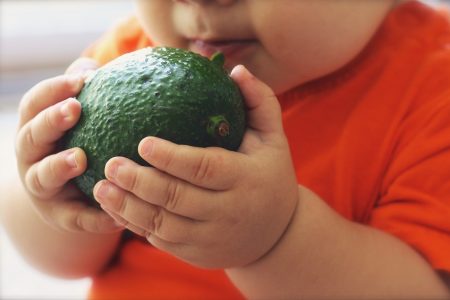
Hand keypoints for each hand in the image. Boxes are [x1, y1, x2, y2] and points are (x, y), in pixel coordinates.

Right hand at [15, 58, 123, 232]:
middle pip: (31, 137)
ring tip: (80, 158)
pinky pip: (75, 217)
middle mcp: (31, 158)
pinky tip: (118, 213)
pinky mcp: (60, 216)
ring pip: (42, 177)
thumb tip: (99, 68)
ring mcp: (42, 189)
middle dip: (50, 121)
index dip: (52, 90)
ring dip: (57, 166)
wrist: (68, 195)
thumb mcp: (79, 119)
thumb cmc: (77, 144)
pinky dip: (94, 215)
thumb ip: (88, 94)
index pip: (34, 105)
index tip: (79, 80)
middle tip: (74, 108)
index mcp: (35, 129)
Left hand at [93, 65, 298, 267]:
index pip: (205, 168)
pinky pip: (160, 240)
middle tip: (110, 163)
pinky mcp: (195, 253)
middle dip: (140, 182)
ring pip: (162, 225)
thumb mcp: (274, 139)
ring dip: (127, 207)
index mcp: (245, 179)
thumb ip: (259, 101)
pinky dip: (135, 225)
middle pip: (177, 198)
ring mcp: (210, 237)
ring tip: (100, 188)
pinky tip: (115, 208)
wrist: (276, 235)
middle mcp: (228, 212)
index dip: (172, 158)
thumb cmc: (270, 176)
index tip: (142, 143)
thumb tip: (236, 70)